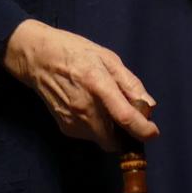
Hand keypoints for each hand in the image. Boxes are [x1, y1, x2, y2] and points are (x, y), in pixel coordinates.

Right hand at [3, 19, 158, 150]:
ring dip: (111, 131)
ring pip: (102, 140)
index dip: (143, 130)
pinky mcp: (64, 128)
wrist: (38, 58)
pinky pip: (90, 136)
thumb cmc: (75, 52)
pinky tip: (90, 108)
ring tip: (106, 108)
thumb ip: (129, 83)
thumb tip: (149, 105)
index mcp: (97, 84)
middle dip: (126, 134)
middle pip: (115, 140)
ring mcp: (72, 120)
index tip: (153, 132)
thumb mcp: (108, 58)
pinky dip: (97, 128)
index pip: (125, 117)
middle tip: (128, 117)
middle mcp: (84, 107)